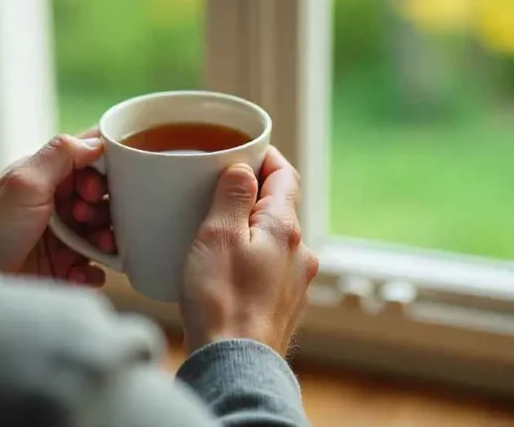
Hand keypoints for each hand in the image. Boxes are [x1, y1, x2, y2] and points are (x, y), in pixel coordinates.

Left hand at [0, 132, 114, 286]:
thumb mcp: (24, 182)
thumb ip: (60, 154)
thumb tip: (96, 141)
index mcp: (46, 176)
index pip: (88, 159)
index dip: (103, 170)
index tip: (94, 188)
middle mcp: (54, 203)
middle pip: (102, 197)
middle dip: (105, 208)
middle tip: (86, 219)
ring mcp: (59, 236)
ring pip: (101, 232)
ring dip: (106, 239)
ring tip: (98, 247)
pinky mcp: (61, 267)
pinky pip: (92, 267)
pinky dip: (93, 271)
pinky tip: (79, 273)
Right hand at [180, 147, 318, 355]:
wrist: (235, 364)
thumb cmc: (222, 299)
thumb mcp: (219, 234)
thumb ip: (234, 194)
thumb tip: (244, 167)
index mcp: (286, 228)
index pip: (285, 175)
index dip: (266, 156)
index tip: (244, 149)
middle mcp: (299, 253)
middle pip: (279, 207)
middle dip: (251, 194)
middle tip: (217, 188)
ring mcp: (294, 283)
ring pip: (273, 240)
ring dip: (249, 229)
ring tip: (214, 231)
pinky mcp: (282, 307)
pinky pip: (267, 269)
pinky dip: (249, 258)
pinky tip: (223, 270)